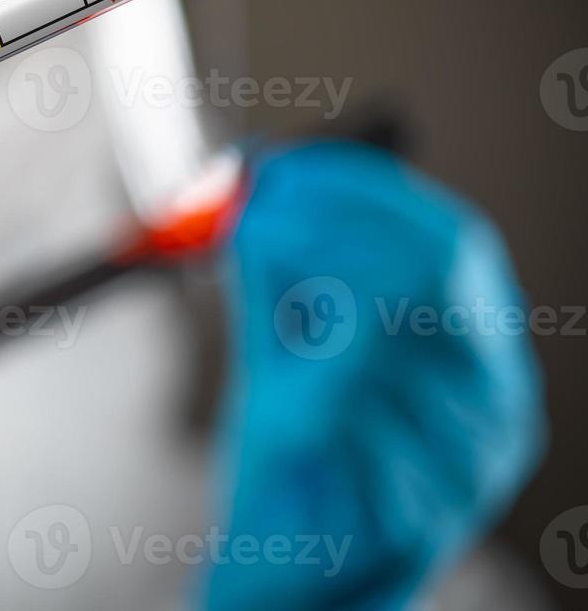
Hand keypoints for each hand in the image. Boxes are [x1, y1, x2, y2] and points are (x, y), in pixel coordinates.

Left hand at [205, 142, 544, 608]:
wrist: (299, 582)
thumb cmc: (298, 463)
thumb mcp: (288, 349)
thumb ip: (279, 270)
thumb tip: (252, 177)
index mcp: (473, 348)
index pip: (445, 238)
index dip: (357, 192)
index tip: (279, 170)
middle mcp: (490, 400)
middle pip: (428, 269)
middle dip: (323, 229)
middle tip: (249, 223)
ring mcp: (466, 462)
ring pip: (385, 337)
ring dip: (303, 311)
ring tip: (268, 328)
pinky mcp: (416, 517)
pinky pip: (347, 426)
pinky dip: (300, 398)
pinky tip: (287, 407)